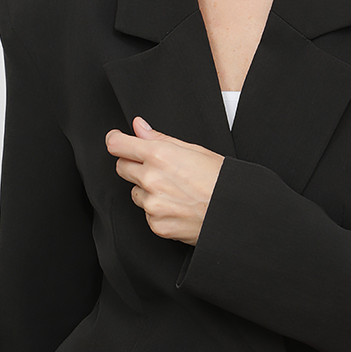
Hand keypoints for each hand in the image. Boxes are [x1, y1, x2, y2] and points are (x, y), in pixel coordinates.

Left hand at [106, 116, 223, 245]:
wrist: (234, 213)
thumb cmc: (221, 180)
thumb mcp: (194, 150)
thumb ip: (160, 138)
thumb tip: (138, 127)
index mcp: (159, 155)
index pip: (117, 145)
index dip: (116, 140)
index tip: (117, 141)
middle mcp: (151, 179)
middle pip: (121, 168)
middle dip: (133, 165)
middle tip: (156, 169)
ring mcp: (152, 204)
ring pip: (135, 193)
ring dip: (147, 191)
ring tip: (175, 192)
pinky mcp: (156, 225)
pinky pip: (147, 214)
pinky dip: (158, 211)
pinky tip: (178, 207)